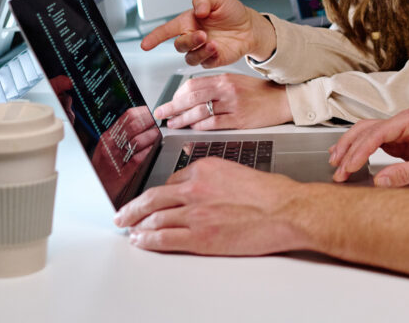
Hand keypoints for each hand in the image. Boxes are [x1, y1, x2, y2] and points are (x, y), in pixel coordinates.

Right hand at [93, 106, 160, 204]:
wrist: (94, 189)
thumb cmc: (103, 167)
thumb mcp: (108, 146)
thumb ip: (122, 133)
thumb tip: (142, 118)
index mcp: (108, 137)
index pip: (128, 116)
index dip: (145, 112)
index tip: (154, 112)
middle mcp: (110, 146)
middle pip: (135, 126)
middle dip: (151, 122)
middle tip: (160, 122)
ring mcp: (115, 160)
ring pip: (138, 141)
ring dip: (152, 136)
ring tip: (159, 134)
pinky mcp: (122, 173)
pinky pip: (138, 158)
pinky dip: (148, 151)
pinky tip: (154, 148)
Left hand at [114, 158, 307, 254]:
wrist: (286, 210)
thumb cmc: (272, 193)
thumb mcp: (239, 172)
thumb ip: (216, 179)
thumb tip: (207, 191)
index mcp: (206, 168)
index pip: (172, 181)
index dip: (158, 193)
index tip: (152, 198)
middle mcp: (196, 188)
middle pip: (153, 198)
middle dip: (133, 208)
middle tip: (123, 214)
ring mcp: (195, 213)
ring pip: (154, 218)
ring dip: (137, 225)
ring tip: (130, 229)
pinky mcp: (199, 237)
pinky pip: (163, 238)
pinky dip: (147, 240)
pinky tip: (141, 240)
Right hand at [140, 0, 276, 67]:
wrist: (250, 27)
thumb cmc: (231, 13)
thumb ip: (204, 0)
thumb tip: (197, 10)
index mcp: (188, 22)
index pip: (166, 30)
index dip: (154, 37)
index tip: (145, 44)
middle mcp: (192, 37)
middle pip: (179, 45)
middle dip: (188, 41)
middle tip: (202, 34)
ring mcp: (202, 49)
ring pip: (190, 57)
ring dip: (200, 51)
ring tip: (214, 43)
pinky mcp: (213, 59)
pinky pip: (205, 63)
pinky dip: (210, 57)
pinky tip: (218, 49)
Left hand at [154, 73, 291, 129]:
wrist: (282, 100)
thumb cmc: (259, 92)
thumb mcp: (236, 81)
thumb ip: (215, 86)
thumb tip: (191, 95)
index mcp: (225, 78)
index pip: (193, 84)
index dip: (177, 94)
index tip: (169, 101)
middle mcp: (227, 89)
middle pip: (191, 97)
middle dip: (172, 107)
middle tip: (161, 113)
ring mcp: (233, 104)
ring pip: (199, 111)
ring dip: (182, 119)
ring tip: (173, 124)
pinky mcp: (239, 120)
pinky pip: (213, 123)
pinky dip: (199, 126)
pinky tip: (193, 128)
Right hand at [329, 107, 408, 186]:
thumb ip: (405, 174)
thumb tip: (379, 180)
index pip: (378, 132)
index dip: (360, 150)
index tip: (349, 166)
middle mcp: (403, 121)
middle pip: (366, 129)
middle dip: (349, 148)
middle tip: (338, 169)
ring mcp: (399, 129)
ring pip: (366, 132)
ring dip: (350, 147)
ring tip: (336, 163)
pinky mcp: (398, 140)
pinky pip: (373, 141)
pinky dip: (358, 149)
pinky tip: (348, 158)